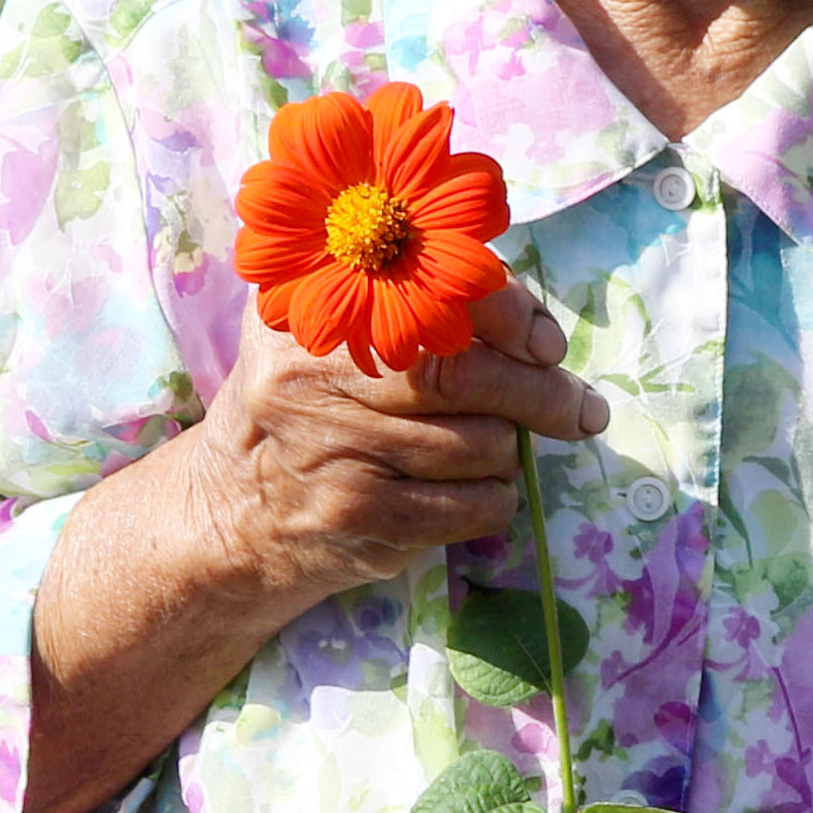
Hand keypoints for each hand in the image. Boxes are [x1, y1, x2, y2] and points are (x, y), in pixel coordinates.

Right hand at [175, 279, 611, 609]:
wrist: (232, 509)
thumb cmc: (305, 405)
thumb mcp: (323, 332)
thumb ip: (403, 297)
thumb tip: (526, 308)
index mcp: (313, 313)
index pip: (434, 299)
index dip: (509, 316)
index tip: (544, 342)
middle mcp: (312, 375)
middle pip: (465, 376)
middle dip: (541, 393)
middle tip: (580, 408)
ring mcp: (334, 449)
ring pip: (481, 444)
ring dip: (507, 450)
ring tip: (491, 447)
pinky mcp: (358, 515)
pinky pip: (473, 505)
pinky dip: (494, 498)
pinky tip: (474, 490)